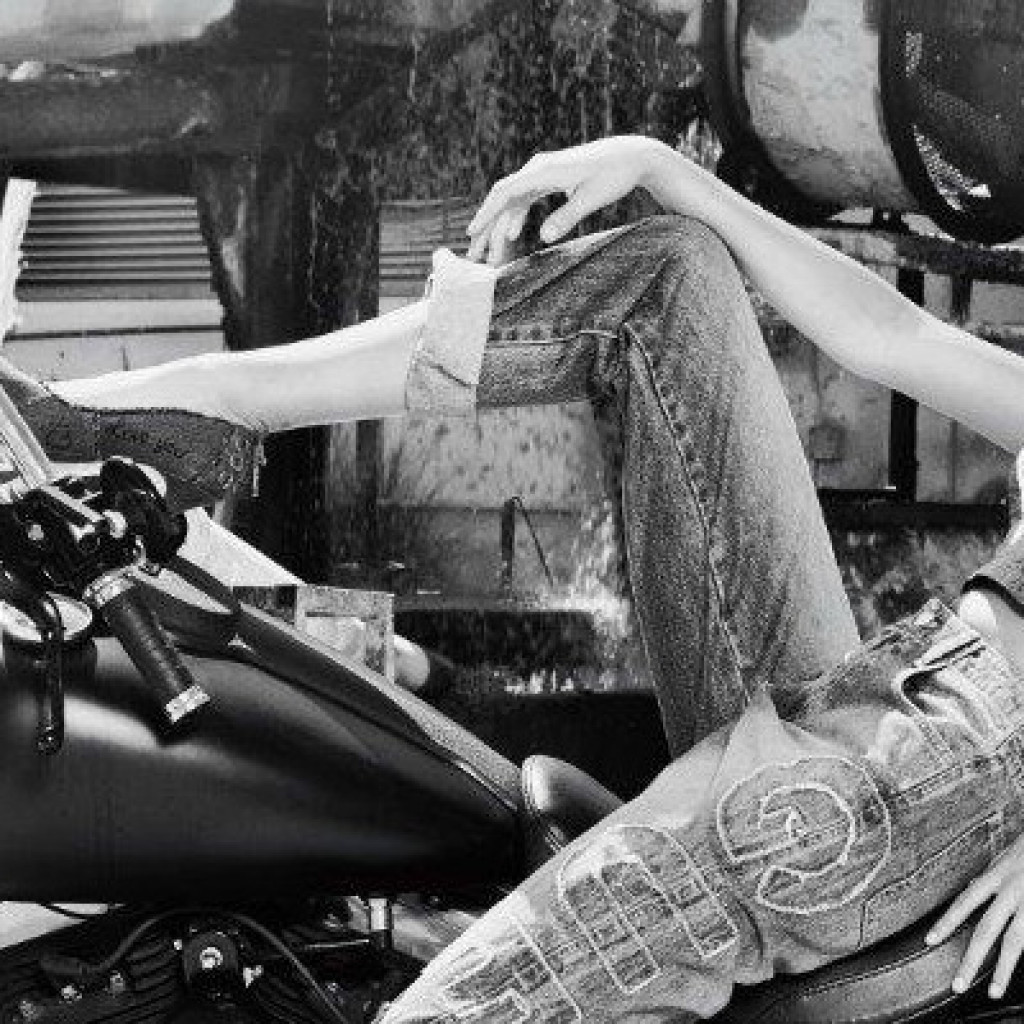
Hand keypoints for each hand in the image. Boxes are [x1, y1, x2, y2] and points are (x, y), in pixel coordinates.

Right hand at [467, 136, 672, 265]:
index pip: (506, 192)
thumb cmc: (613, 175)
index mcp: (544, 171)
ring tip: (489, 252)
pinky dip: (515, 217)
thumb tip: (544, 238)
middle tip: (473, 253)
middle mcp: (538, 169)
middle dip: (487, 227)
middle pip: (503, 199)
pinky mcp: (549, 180)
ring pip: (512, 202)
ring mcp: (542, 174)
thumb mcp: (592, 198)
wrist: (629, 155)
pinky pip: (524, 199)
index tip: (472, 233)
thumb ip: (567, 217)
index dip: (487, 213)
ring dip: (499, 226)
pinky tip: (510, 235)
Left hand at [926, 834, 1023, 999]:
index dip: (946, 922)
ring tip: (993, 991)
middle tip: (956, 985)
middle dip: (970, 959)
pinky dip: (1022, 956)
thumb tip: (973, 886)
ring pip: (1014, 942)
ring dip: (1002, 970)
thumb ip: (990, 876)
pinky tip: (1013, 978)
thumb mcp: (1004, 857)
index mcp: (996, 876)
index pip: (964, 902)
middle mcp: (1011, 891)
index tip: (929, 941)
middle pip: (986, 930)